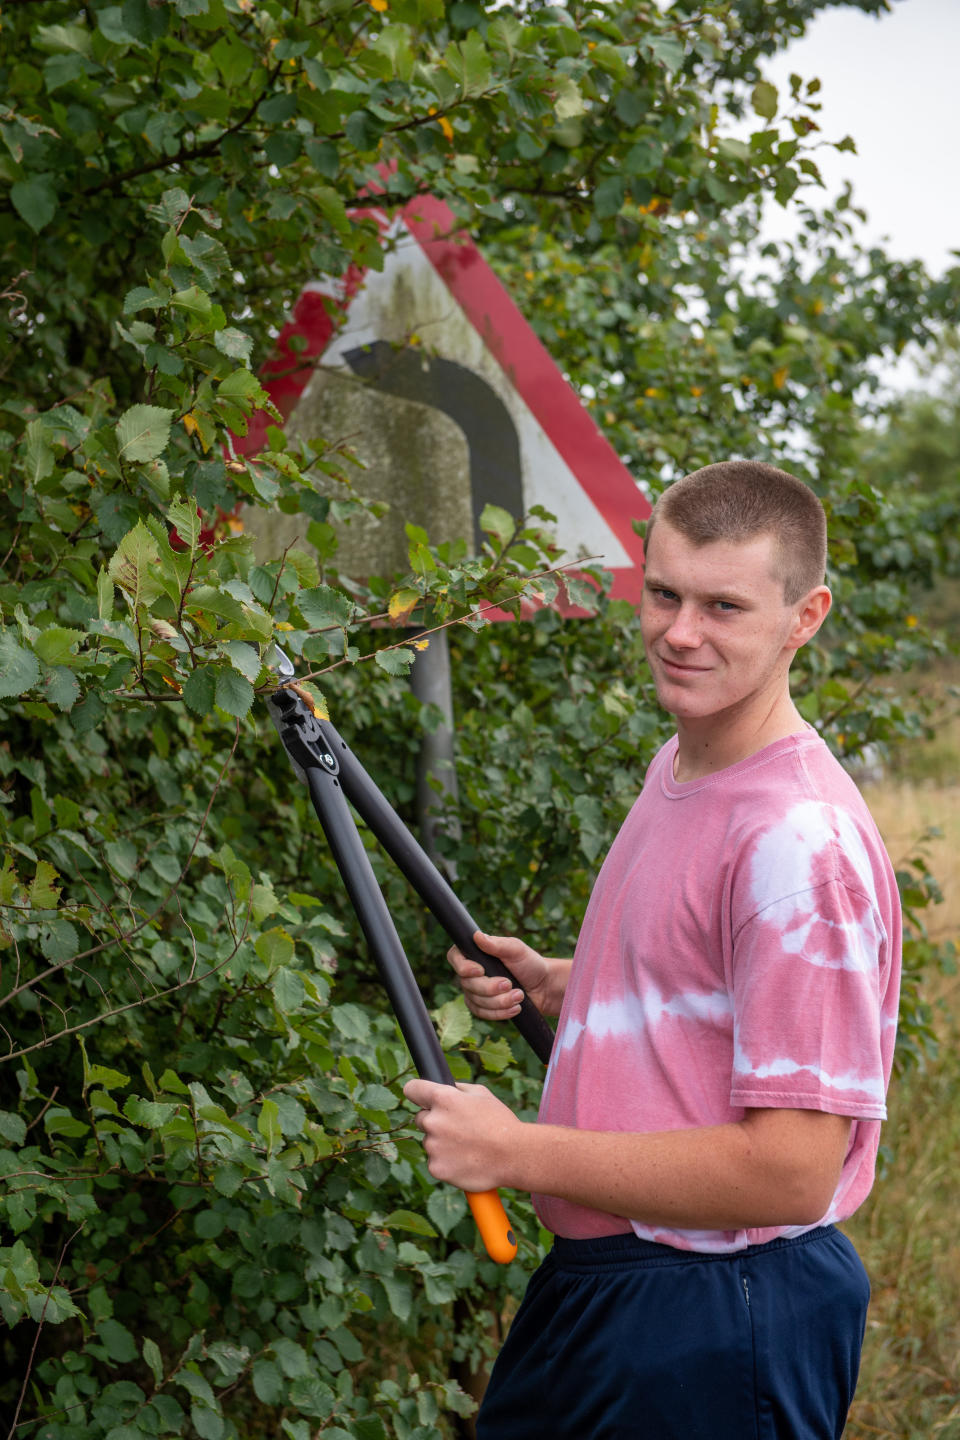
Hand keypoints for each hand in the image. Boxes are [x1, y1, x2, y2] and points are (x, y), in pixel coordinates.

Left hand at [404, 1078, 521, 1192]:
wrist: (514, 1156)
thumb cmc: (500, 1122)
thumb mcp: (482, 1094)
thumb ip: (457, 1089)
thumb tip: (445, 1087)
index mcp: (442, 1098)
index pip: (412, 1089)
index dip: (417, 1092)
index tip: (419, 1097)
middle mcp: (433, 1121)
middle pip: (420, 1118)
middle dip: (434, 1121)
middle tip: (458, 1128)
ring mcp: (433, 1146)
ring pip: (429, 1142)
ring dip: (442, 1143)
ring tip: (468, 1146)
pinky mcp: (436, 1168)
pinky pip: (435, 1162)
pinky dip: (447, 1162)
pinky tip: (466, 1160)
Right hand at [448, 930, 565, 1019]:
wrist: (543, 987)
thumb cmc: (530, 964)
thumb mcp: (516, 950)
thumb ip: (497, 944)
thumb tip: (477, 936)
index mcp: (476, 953)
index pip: (455, 957)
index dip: (463, 966)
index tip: (481, 970)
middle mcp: (471, 972)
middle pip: (467, 984)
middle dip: (490, 988)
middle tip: (510, 984)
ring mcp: (474, 991)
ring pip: (476, 1001)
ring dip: (500, 1001)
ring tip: (519, 995)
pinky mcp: (482, 1007)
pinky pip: (482, 1014)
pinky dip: (500, 1013)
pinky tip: (515, 1008)